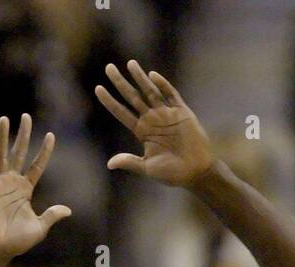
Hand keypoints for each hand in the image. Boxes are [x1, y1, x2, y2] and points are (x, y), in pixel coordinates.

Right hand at [0, 114, 70, 263]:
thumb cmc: (17, 241)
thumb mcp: (40, 227)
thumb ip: (52, 215)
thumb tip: (68, 210)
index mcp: (25, 190)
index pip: (37, 165)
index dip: (44, 151)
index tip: (51, 135)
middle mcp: (11, 182)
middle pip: (19, 153)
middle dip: (23, 135)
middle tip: (26, 116)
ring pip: (1, 155)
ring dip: (3, 137)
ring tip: (5, 119)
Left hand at [96, 60, 214, 186]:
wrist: (196, 172)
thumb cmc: (172, 173)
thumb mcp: (148, 168)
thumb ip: (130, 161)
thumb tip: (109, 163)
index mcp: (142, 131)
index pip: (122, 112)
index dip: (110, 101)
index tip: (98, 88)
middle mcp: (152, 120)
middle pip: (133, 97)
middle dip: (120, 83)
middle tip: (108, 68)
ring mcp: (167, 114)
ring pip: (150, 91)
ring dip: (140, 77)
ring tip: (129, 63)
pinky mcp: (182, 112)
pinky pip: (171, 94)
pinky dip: (162, 84)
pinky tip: (152, 76)